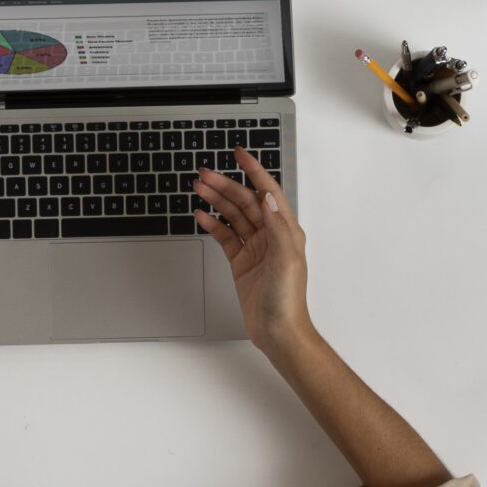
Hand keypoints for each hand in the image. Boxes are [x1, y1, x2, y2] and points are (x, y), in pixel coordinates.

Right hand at [193, 148, 311, 350]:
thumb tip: (268, 198)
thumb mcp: (286, 260)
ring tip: (199, 189)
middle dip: (226, 186)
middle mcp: (271, 236)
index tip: (240, 154)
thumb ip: (277, 228)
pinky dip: (213, 224)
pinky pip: (226, 237)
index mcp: (286, 231)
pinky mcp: (242, 262)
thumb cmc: (287, 301)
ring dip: (217, 201)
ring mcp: (255, 249)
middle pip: (246, 202)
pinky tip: (201, 215)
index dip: (255, 171)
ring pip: (234, 216)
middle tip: (205, 175)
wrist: (278, 332)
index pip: (268, 192)